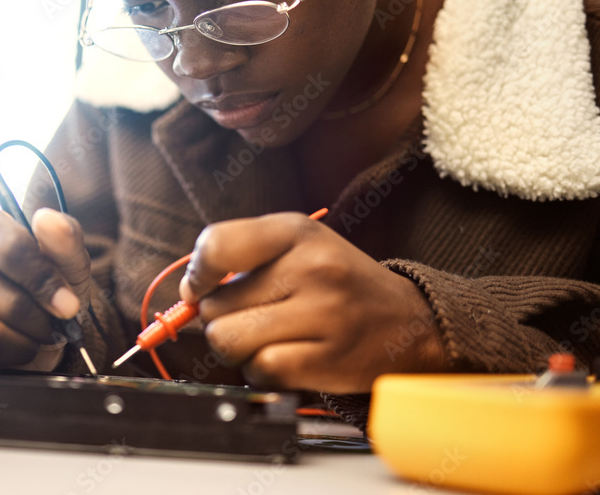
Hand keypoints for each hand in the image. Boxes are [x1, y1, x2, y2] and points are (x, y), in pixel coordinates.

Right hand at [0, 207, 90, 374]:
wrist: (24, 330)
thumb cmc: (41, 289)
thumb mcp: (64, 262)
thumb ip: (63, 239)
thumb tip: (47, 219)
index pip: (9, 247)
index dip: (43, 280)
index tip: (68, 305)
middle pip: (2, 298)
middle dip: (37, 322)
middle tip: (50, 329)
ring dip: (18, 347)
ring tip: (28, 343)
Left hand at [179, 212, 445, 392]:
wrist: (412, 323)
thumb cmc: (340, 283)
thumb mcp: (299, 246)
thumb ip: (241, 256)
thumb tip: (188, 293)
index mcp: (297, 231)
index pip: (217, 245)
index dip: (197, 275)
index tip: (200, 288)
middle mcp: (311, 267)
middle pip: (215, 306)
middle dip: (222, 317)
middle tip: (255, 316)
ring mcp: (322, 314)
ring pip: (229, 341)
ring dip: (237, 347)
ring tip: (268, 336)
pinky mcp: (327, 359)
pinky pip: (259, 370)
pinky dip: (262, 370)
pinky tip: (289, 356)